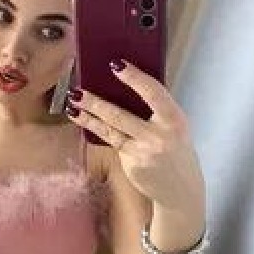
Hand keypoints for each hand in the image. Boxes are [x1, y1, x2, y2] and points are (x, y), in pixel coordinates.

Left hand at [64, 59, 204, 211]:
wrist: (181, 189)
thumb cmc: (176, 150)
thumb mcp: (176, 126)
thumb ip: (157, 109)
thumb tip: (128, 84)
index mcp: (174, 120)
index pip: (153, 93)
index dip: (134, 78)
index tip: (116, 64)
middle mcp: (159, 136)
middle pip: (121, 115)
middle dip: (96, 103)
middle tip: (77, 91)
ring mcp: (143, 152)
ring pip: (110, 131)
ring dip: (89, 118)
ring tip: (72, 107)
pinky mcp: (131, 165)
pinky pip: (113, 143)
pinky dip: (99, 131)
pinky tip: (85, 121)